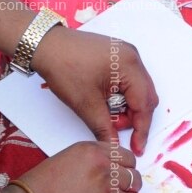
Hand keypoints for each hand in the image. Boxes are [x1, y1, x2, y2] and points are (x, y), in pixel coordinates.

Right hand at [10, 142, 142, 192]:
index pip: (128, 158)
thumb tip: (111, 168)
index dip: (124, 167)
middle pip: (135, 179)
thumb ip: (93, 159)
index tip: (120, 174)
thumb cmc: (37, 188)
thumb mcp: (66, 158)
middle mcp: (107, 176)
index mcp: (95, 155)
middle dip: (127, 186)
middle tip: (115, 192)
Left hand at [32, 27, 157, 154]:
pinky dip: (122, 94)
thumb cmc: (64, 68)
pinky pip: (129, 79)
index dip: (141, 128)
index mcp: (130, 66)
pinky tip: (106, 100)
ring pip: (138, 88)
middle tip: (115, 127)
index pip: (145, 104)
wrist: (46, 45)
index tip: (136, 147)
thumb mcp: (86, 104)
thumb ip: (104, 127)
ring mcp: (125, 54)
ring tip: (106, 113)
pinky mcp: (116, 54)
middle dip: (134, 116)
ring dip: (127, 106)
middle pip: (146, 95)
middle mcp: (133, 57)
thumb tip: (114, 145)